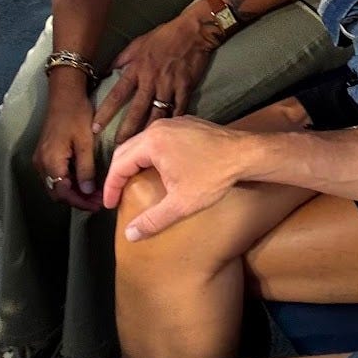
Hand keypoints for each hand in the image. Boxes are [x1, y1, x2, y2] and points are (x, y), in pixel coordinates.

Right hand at [34, 86, 101, 211]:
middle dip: (77, 200)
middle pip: (57, 192)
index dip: (80, 202)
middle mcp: (41, 163)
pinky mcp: (44, 154)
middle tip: (98, 202)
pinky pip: (54, 176)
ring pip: (55, 185)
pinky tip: (84, 182)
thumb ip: (86, 169)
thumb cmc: (76, 115)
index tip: (97, 206)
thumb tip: (88, 192)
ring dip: (73, 192)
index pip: (63, 192)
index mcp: (51, 161)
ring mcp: (40, 159)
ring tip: (94, 194)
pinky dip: (68, 183)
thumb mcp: (85, 142)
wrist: (64, 96)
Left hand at [90, 11, 216, 144]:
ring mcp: (169, 84)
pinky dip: (174, 122)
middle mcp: (151, 79)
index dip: (106, 112)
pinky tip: (169, 136)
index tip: (95, 128)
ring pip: (158, 113)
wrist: (193, 31)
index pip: (117, 94)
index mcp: (137, 69)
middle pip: (136, 109)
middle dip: (126, 130)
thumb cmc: (163, 36)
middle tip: (118, 148)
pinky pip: (179, 108)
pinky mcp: (186, 87)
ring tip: (142, 148)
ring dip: (149, 131)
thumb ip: (121, 60)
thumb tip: (105, 72)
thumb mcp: (137, 44)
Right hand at [103, 115, 249, 236]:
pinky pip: (159, 137)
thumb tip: (130, 235)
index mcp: (152, 143)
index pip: (119, 164)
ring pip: (142, 142)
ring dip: (134, 162)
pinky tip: (155, 168)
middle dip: (118, 173)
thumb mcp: (181, 204)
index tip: (110, 204)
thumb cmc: (214, 177)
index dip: (111, 187)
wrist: (247, 154)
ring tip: (131, 182)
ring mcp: (174, 122)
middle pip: (126, 150)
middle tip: (116, 194)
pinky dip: (150, 153)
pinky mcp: (187, 123)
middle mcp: (159, 128)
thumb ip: (153, 220)